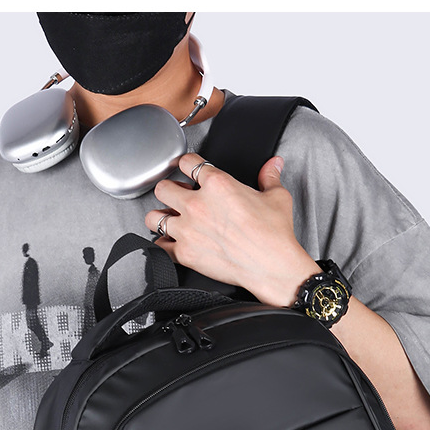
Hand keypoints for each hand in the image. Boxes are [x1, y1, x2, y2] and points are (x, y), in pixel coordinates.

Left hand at [145, 152, 319, 305]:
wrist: (272, 267)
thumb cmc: (274, 235)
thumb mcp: (277, 197)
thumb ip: (269, 177)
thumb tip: (274, 165)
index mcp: (217, 184)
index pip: (187, 162)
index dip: (188, 165)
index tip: (189, 170)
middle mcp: (197, 204)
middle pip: (163, 188)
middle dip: (170, 190)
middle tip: (178, 196)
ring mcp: (187, 229)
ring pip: (153, 216)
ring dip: (160, 216)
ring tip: (169, 219)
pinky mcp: (185, 253)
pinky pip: (159, 246)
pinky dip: (163, 245)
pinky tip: (171, 243)